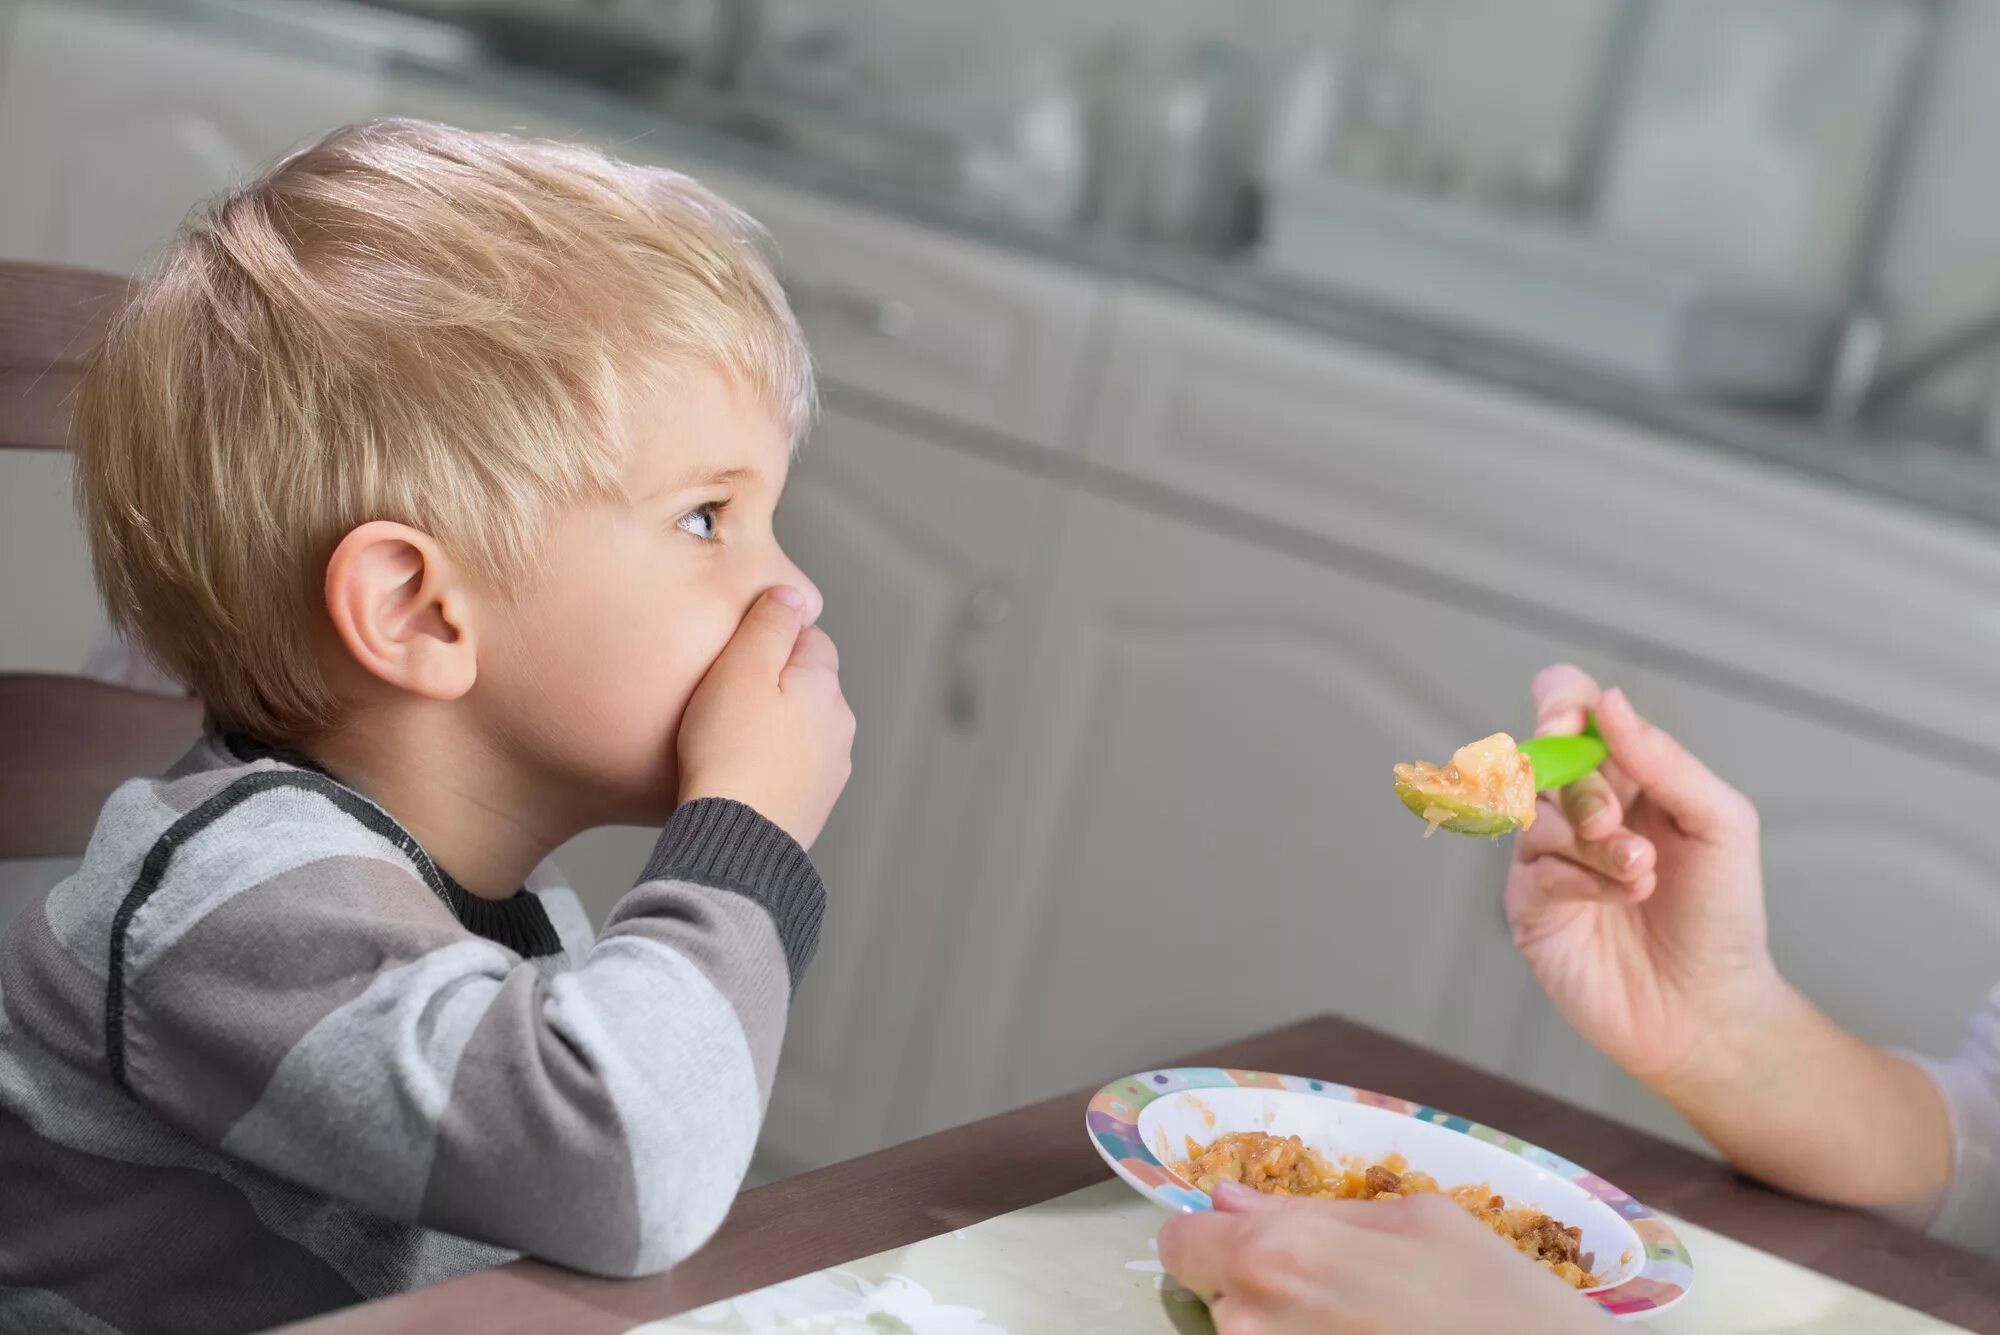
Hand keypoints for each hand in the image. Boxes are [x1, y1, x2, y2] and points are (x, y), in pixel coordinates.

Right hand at [675, 587, 853, 847]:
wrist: (736, 839)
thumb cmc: (729, 752)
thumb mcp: (740, 669)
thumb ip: (769, 625)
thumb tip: (793, 594)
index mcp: (824, 684)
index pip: (809, 639)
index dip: (769, 641)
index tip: (734, 657)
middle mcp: (839, 725)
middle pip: (805, 686)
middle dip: (771, 687)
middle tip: (722, 701)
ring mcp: (831, 769)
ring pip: (800, 730)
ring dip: (772, 729)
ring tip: (726, 743)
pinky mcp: (813, 806)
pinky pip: (792, 770)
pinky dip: (770, 767)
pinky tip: (738, 776)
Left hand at [1157, 1182, 1615, 1334]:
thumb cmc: (1500, 1303)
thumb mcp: (1418, 1221)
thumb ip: (1312, 1209)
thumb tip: (1230, 1200)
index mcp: (1277, 1254)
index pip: (1180, 1242)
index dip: (1212, 1238)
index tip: (1249, 1244)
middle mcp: (1253, 1323)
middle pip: (1213, 1296)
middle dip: (1256, 1289)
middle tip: (1338, 1294)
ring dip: (1284, 1329)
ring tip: (1366, 1326)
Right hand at [1506, 665, 1781, 1092]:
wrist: (1710, 1006)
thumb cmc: (1722, 913)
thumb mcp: (1719, 822)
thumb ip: (1665, 760)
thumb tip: (1608, 702)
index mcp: (1622, 773)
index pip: (1568, 707)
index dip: (1559, 702)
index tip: (1569, 723)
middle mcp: (1576, 807)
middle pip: (1541, 758)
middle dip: (1581, 788)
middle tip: (1616, 823)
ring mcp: (1547, 855)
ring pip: (1535, 814)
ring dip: (1593, 841)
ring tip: (1642, 874)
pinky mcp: (1530, 905)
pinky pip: (1534, 868)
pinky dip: (1581, 879)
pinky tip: (1622, 898)